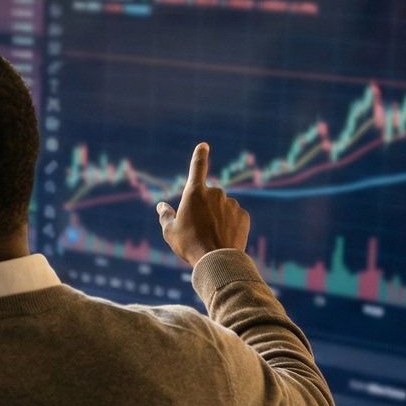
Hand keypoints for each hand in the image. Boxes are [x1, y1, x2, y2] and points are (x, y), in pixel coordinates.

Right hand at [156, 143, 249, 265]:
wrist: (217, 260)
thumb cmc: (189, 245)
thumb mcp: (170, 231)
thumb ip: (166, 215)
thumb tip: (162, 206)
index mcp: (194, 193)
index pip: (198, 167)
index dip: (199, 155)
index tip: (204, 145)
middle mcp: (215, 193)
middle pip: (208, 196)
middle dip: (205, 207)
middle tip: (198, 228)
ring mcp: (231, 204)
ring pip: (222, 207)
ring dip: (217, 216)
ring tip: (211, 237)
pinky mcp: (243, 215)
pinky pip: (234, 216)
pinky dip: (229, 224)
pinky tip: (224, 238)